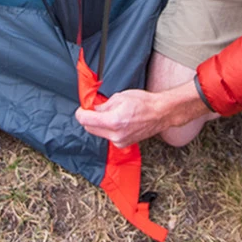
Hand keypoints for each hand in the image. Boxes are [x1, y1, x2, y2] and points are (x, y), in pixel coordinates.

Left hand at [74, 82, 209, 147]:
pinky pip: (108, 136)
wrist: (160, 113)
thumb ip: (103, 105)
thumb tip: (93, 109)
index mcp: (113, 121)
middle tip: (94, 108)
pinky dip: (107, 129)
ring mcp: (119, 141)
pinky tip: (117, 121)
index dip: (81, 113)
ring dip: (98, 124)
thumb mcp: (120, 96)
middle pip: (90, 129)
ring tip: (109, 113)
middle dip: (89, 118)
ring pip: (98, 133)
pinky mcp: (123, 144)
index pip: (86, 120)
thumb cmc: (143, 102)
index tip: (81, 109)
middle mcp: (115, 135)